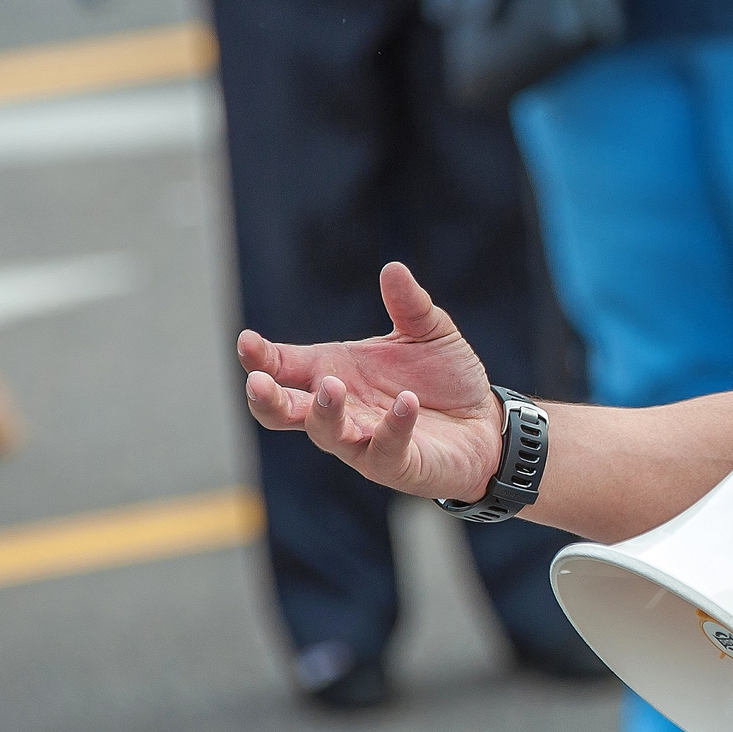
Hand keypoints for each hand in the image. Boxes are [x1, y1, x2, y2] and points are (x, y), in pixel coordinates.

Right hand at [239, 262, 506, 502]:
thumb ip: (409, 305)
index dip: (260, 357)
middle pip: (284, 412)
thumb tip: (393, 268)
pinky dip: (393, 426)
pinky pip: (385, 449)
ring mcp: (364, 441)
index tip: (246, 342)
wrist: (485, 421)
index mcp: (334, 372)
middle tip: (259, 383)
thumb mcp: (430, 332)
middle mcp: (341, 410)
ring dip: (325, 412)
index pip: (283, 366)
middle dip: (267, 399)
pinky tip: (406, 402)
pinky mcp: (397, 463)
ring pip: (327, 435)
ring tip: (333, 386)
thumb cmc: (444, 379)